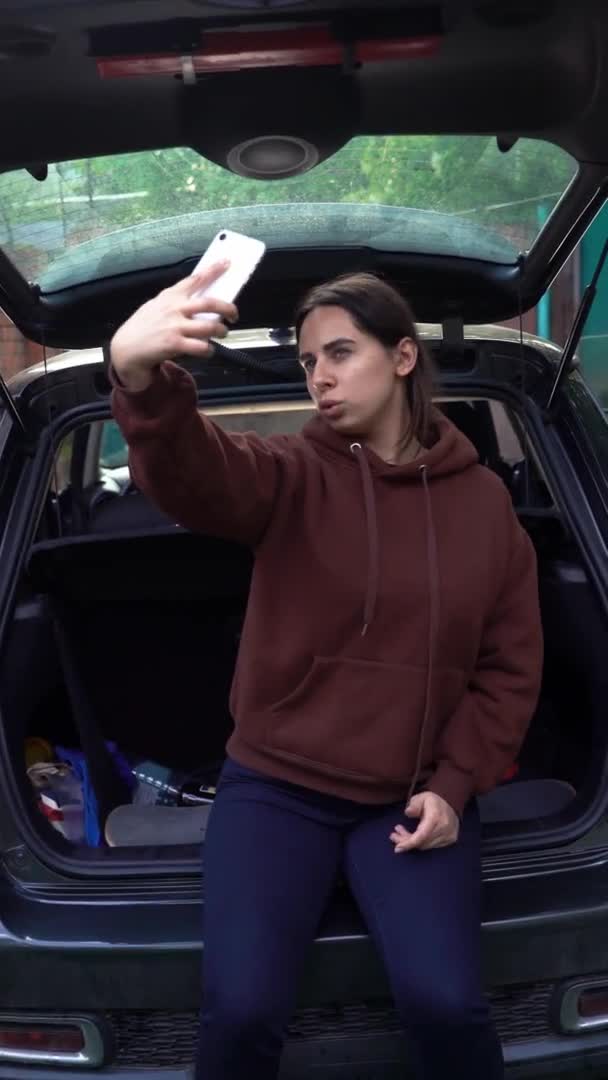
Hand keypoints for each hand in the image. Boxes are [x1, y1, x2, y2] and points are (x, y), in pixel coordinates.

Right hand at [110, 260, 238, 391]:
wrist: (126, 348)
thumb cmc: (143, 327)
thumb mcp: (156, 306)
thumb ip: (175, 302)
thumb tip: (200, 302)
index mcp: (171, 296)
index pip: (195, 279)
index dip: (214, 270)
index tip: (227, 262)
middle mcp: (174, 308)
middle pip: (210, 303)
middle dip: (227, 308)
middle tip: (234, 314)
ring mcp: (175, 326)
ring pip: (210, 326)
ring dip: (221, 331)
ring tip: (222, 333)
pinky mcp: (175, 344)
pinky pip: (201, 346)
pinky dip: (208, 349)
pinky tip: (207, 350)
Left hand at [390, 791, 458, 852]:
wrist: (450, 802)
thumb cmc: (432, 800)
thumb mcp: (421, 797)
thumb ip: (414, 804)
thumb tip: (408, 812)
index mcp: (436, 817)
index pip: (421, 835)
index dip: (409, 843)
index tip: (397, 848)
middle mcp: (444, 828)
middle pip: (421, 842)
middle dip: (405, 841)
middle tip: (393, 835)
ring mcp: (449, 835)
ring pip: (425, 846)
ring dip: (411, 842)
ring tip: (401, 833)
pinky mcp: (450, 840)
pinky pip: (431, 846)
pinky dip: (420, 843)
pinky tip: (413, 836)